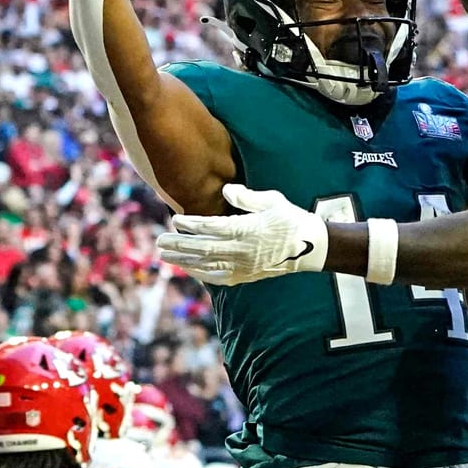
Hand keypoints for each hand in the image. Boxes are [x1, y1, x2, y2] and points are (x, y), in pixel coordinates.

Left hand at [157, 185, 326, 285]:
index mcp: (247, 229)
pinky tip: (186, 268)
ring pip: (207, 265)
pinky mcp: (245, 276)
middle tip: (159, 241)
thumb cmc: (290, 219)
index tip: (174, 220)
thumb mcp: (272, 200)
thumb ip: (246, 197)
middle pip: (204, 249)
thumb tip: (226, 189)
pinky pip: (217, 278)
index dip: (191, 225)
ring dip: (184, 260)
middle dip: (180, 245)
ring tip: (164, 255)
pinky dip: (200, 274)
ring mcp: (242, 266)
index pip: (212, 228)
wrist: (309, 248)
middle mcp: (242, 250)